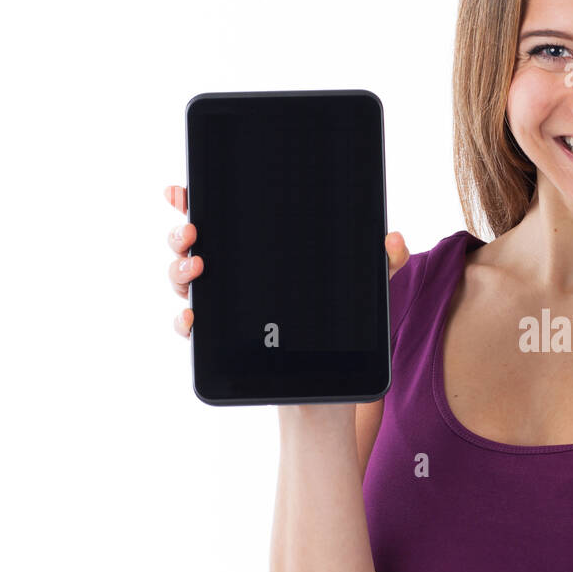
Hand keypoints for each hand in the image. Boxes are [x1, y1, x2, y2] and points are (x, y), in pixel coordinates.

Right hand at [164, 184, 409, 337]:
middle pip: (191, 244)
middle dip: (181, 232)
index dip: (194, 200)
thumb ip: (384, 261)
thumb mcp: (367, 288)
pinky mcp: (221, 341)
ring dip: (179, 270)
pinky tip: (191, 317)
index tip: (181, 190)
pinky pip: (190, 328)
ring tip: (197, 265)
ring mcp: (223, 307)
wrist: (330, 380)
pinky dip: (183, 321)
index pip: (221, 216)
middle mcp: (234, 274)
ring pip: (184, 280)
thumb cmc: (342, 324)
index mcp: (260, 251)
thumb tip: (393, 238)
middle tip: (192, 230)